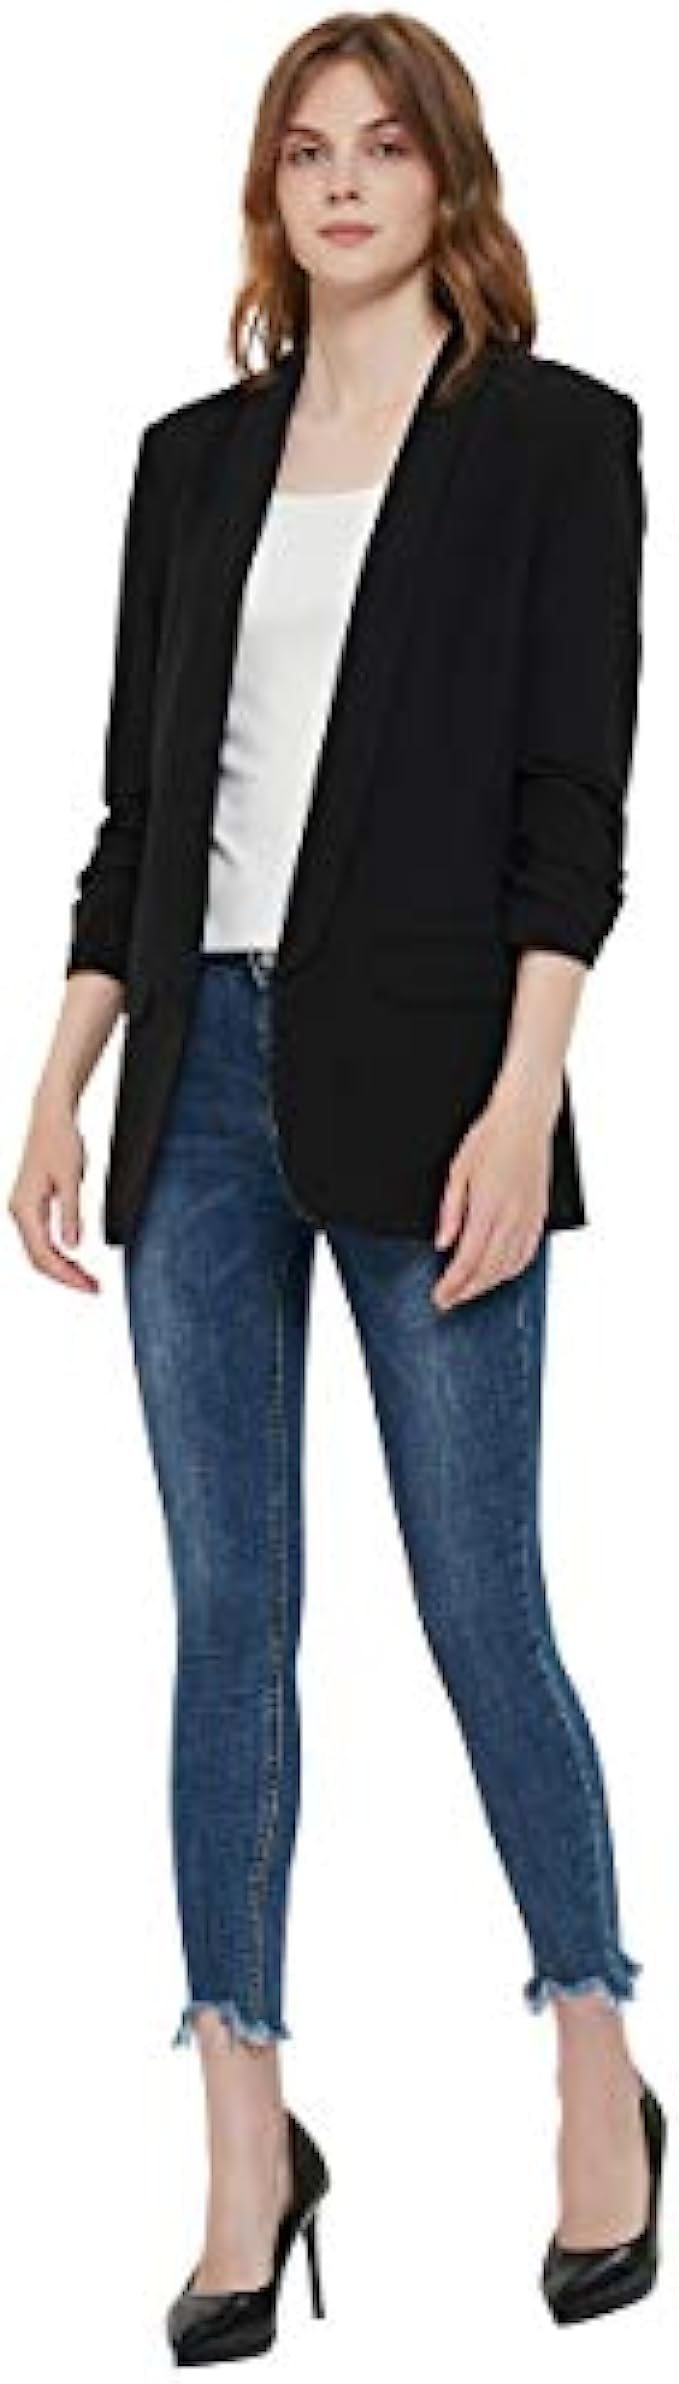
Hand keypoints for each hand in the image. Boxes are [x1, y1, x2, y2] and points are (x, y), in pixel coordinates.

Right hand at [8, 1079, 100, 1290]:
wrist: (51, 1117)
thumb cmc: (60, 1140)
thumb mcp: (70, 1178)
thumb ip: (71, 1213)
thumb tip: (72, 1245)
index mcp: (25, 1207)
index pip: (43, 1254)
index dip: (67, 1274)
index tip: (90, 1285)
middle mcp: (19, 1212)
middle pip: (39, 1258)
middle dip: (66, 1276)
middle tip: (94, 1288)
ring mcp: (24, 1210)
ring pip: (39, 1251)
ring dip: (63, 1268)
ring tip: (88, 1280)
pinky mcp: (32, 1206)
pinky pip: (42, 1239)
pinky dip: (59, 1254)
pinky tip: (75, 1261)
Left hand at [430, 1064, 559, 1307]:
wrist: (526, 1118)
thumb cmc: (490, 1137)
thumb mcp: (458, 1170)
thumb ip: (450, 1211)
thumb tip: (442, 1243)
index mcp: (489, 1206)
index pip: (468, 1260)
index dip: (452, 1284)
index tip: (439, 1296)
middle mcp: (512, 1216)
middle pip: (489, 1269)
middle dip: (466, 1291)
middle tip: (448, 1301)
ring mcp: (529, 1217)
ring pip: (510, 1266)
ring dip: (488, 1285)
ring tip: (469, 1292)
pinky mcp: (539, 1214)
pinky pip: (528, 1253)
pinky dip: (512, 1271)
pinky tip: (499, 1275)